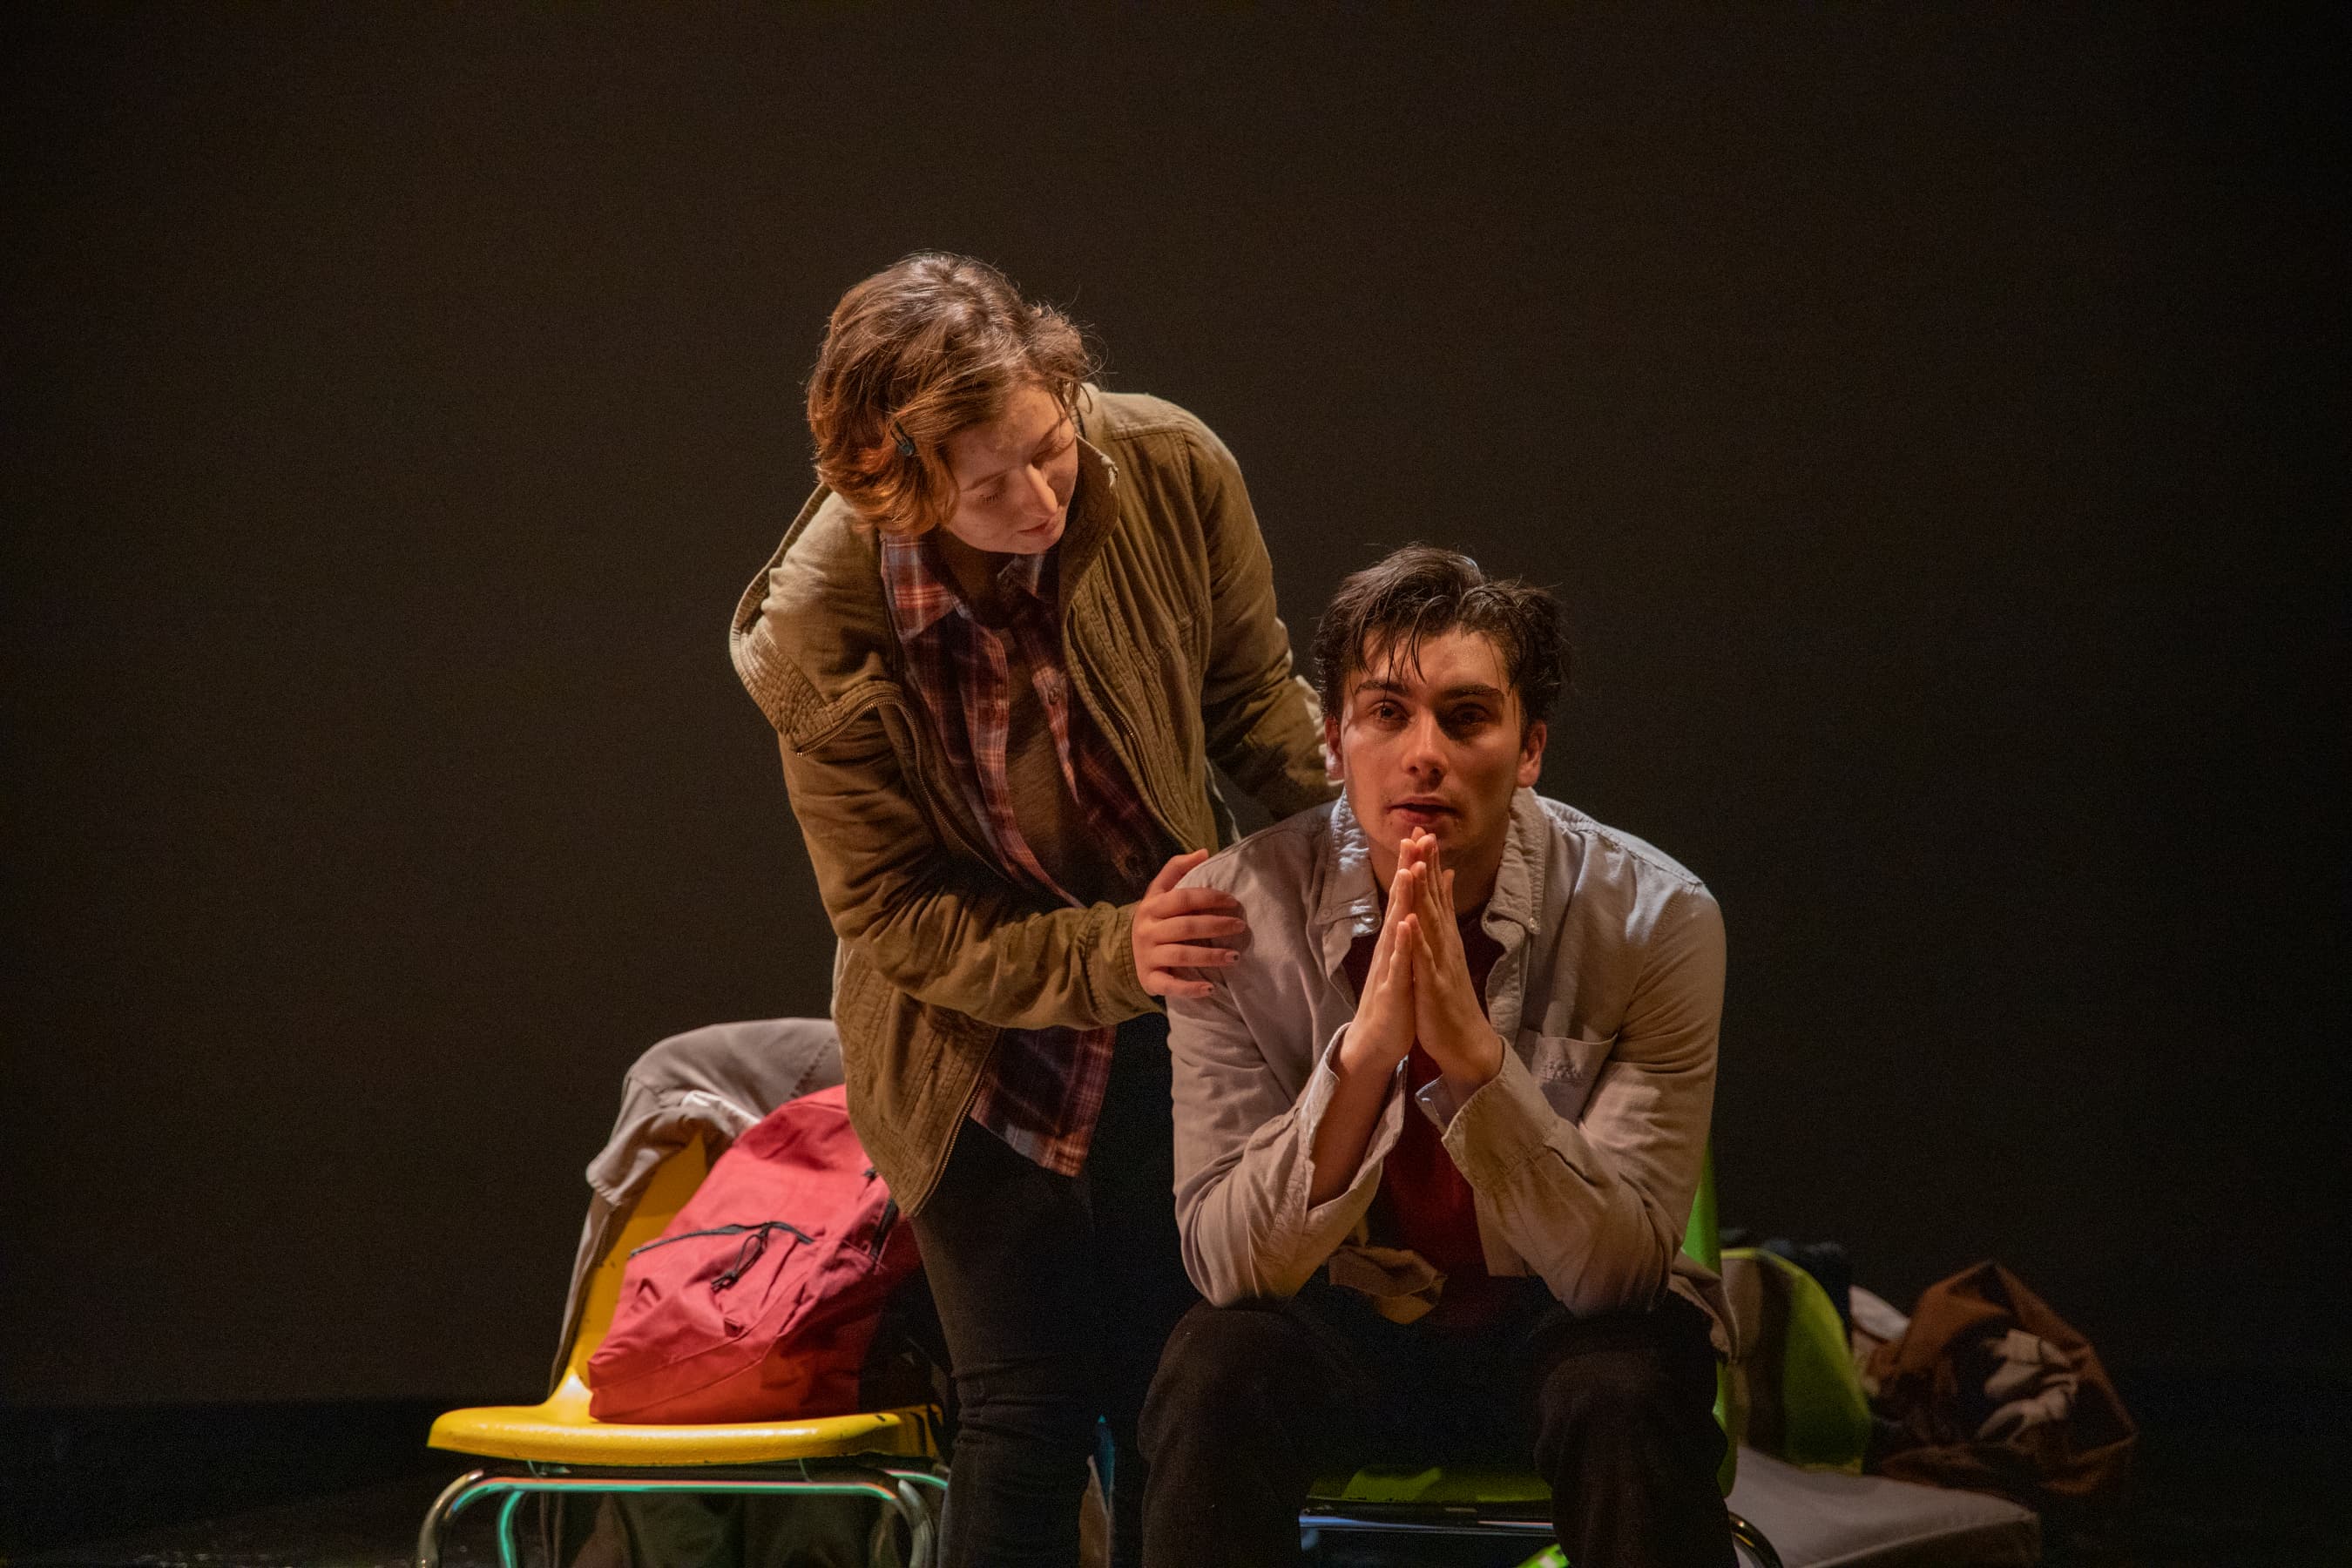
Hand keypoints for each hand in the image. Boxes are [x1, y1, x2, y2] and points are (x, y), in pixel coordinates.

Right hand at [1132, 849, 1246, 999]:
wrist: (1127, 952)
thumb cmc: (1154, 919)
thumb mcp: (1159, 892)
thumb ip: (1177, 870)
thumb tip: (1204, 851)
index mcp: (1151, 906)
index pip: (1183, 898)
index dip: (1210, 898)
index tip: (1234, 902)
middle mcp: (1147, 931)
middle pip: (1186, 926)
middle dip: (1216, 925)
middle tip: (1241, 927)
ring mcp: (1147, 956)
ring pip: (1182, 954)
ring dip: (1211, 956)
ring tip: (1235, 957)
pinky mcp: (1150, 980)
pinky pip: (1170, 985)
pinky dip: (1189, 988)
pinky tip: (1209, 989)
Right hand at [1340, 840, 1424, 1074]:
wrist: (1375, 1040)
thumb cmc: (1394, 1000)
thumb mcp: (1404, 961)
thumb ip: (1408, 934)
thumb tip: (1414, 906)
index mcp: (1397, 940)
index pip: (1406, 896)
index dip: (1414, 866)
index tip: (1421, 835)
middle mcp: (1390, 947)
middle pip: (1399, 901)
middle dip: (1407, 869)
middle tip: (1412, 835)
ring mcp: (1389, 966)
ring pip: (1396, 926)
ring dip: (1402, 898)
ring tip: (1410, 869)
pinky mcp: (1391, 989)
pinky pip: (1397, 964)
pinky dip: (1401, 943)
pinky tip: (1404, 924)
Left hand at [1404, 835, 1503, 1092]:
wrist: (1464, 1040)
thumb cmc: (1450, 996)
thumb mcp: (1446, 951)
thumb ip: (1445, 915)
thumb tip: (1446, 880)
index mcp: (1444, 936)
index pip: (1435, 893)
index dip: (1428, 862)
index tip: (1422, 831)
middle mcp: (1445, 944)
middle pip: (1434, 899)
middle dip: (1428, 866)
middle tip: (1423, 832)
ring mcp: (1440, 963)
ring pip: (1431, 923)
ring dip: (1424, 894)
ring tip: (1417, 864)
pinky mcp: (1433, 985)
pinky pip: (1424, 961)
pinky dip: (1418, 941)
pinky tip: (1410, 921)